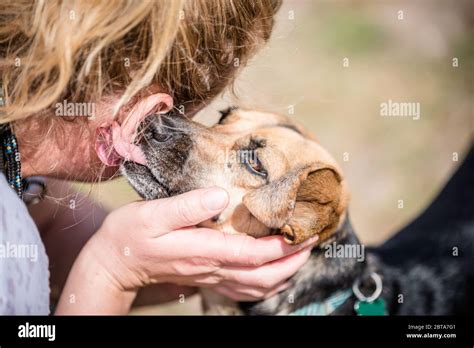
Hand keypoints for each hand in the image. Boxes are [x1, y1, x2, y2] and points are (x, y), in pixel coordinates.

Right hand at [58, 188, 317, 313]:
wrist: (115, 264)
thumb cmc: (130, 236)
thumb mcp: (151, 214)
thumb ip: (186, 207)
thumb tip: (220, 196)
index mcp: (202, 251)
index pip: (253, 254)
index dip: (282, 247)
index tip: (304, 232)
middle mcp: (211, 269)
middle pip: (263, 277)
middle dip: (292, 262)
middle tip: (311, 240)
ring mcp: (210, 277)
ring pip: (257, 287)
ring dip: (283, 273)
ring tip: (299, 254)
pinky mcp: (206, 279)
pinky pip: (244, 290)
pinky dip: (266, 283)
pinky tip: (272, 272)